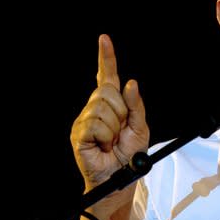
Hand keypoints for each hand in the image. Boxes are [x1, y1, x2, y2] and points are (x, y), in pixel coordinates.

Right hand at [70, 34, 149, 190]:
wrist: (121, 179)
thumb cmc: (130, 156)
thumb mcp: (141, 128)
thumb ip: (136, 106)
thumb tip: (130, 83)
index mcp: (112, 104)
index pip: (108, 77)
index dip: (106, 58)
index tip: (104, 39)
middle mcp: (95, 108)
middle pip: (108, 90)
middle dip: (121, 111)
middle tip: (121, 132)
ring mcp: (85, 120)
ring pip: (103, 107)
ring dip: (115, 127)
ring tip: (112, 141)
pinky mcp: (79, 133)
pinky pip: (96, 124)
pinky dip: (106, 136)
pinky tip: (103, 146)